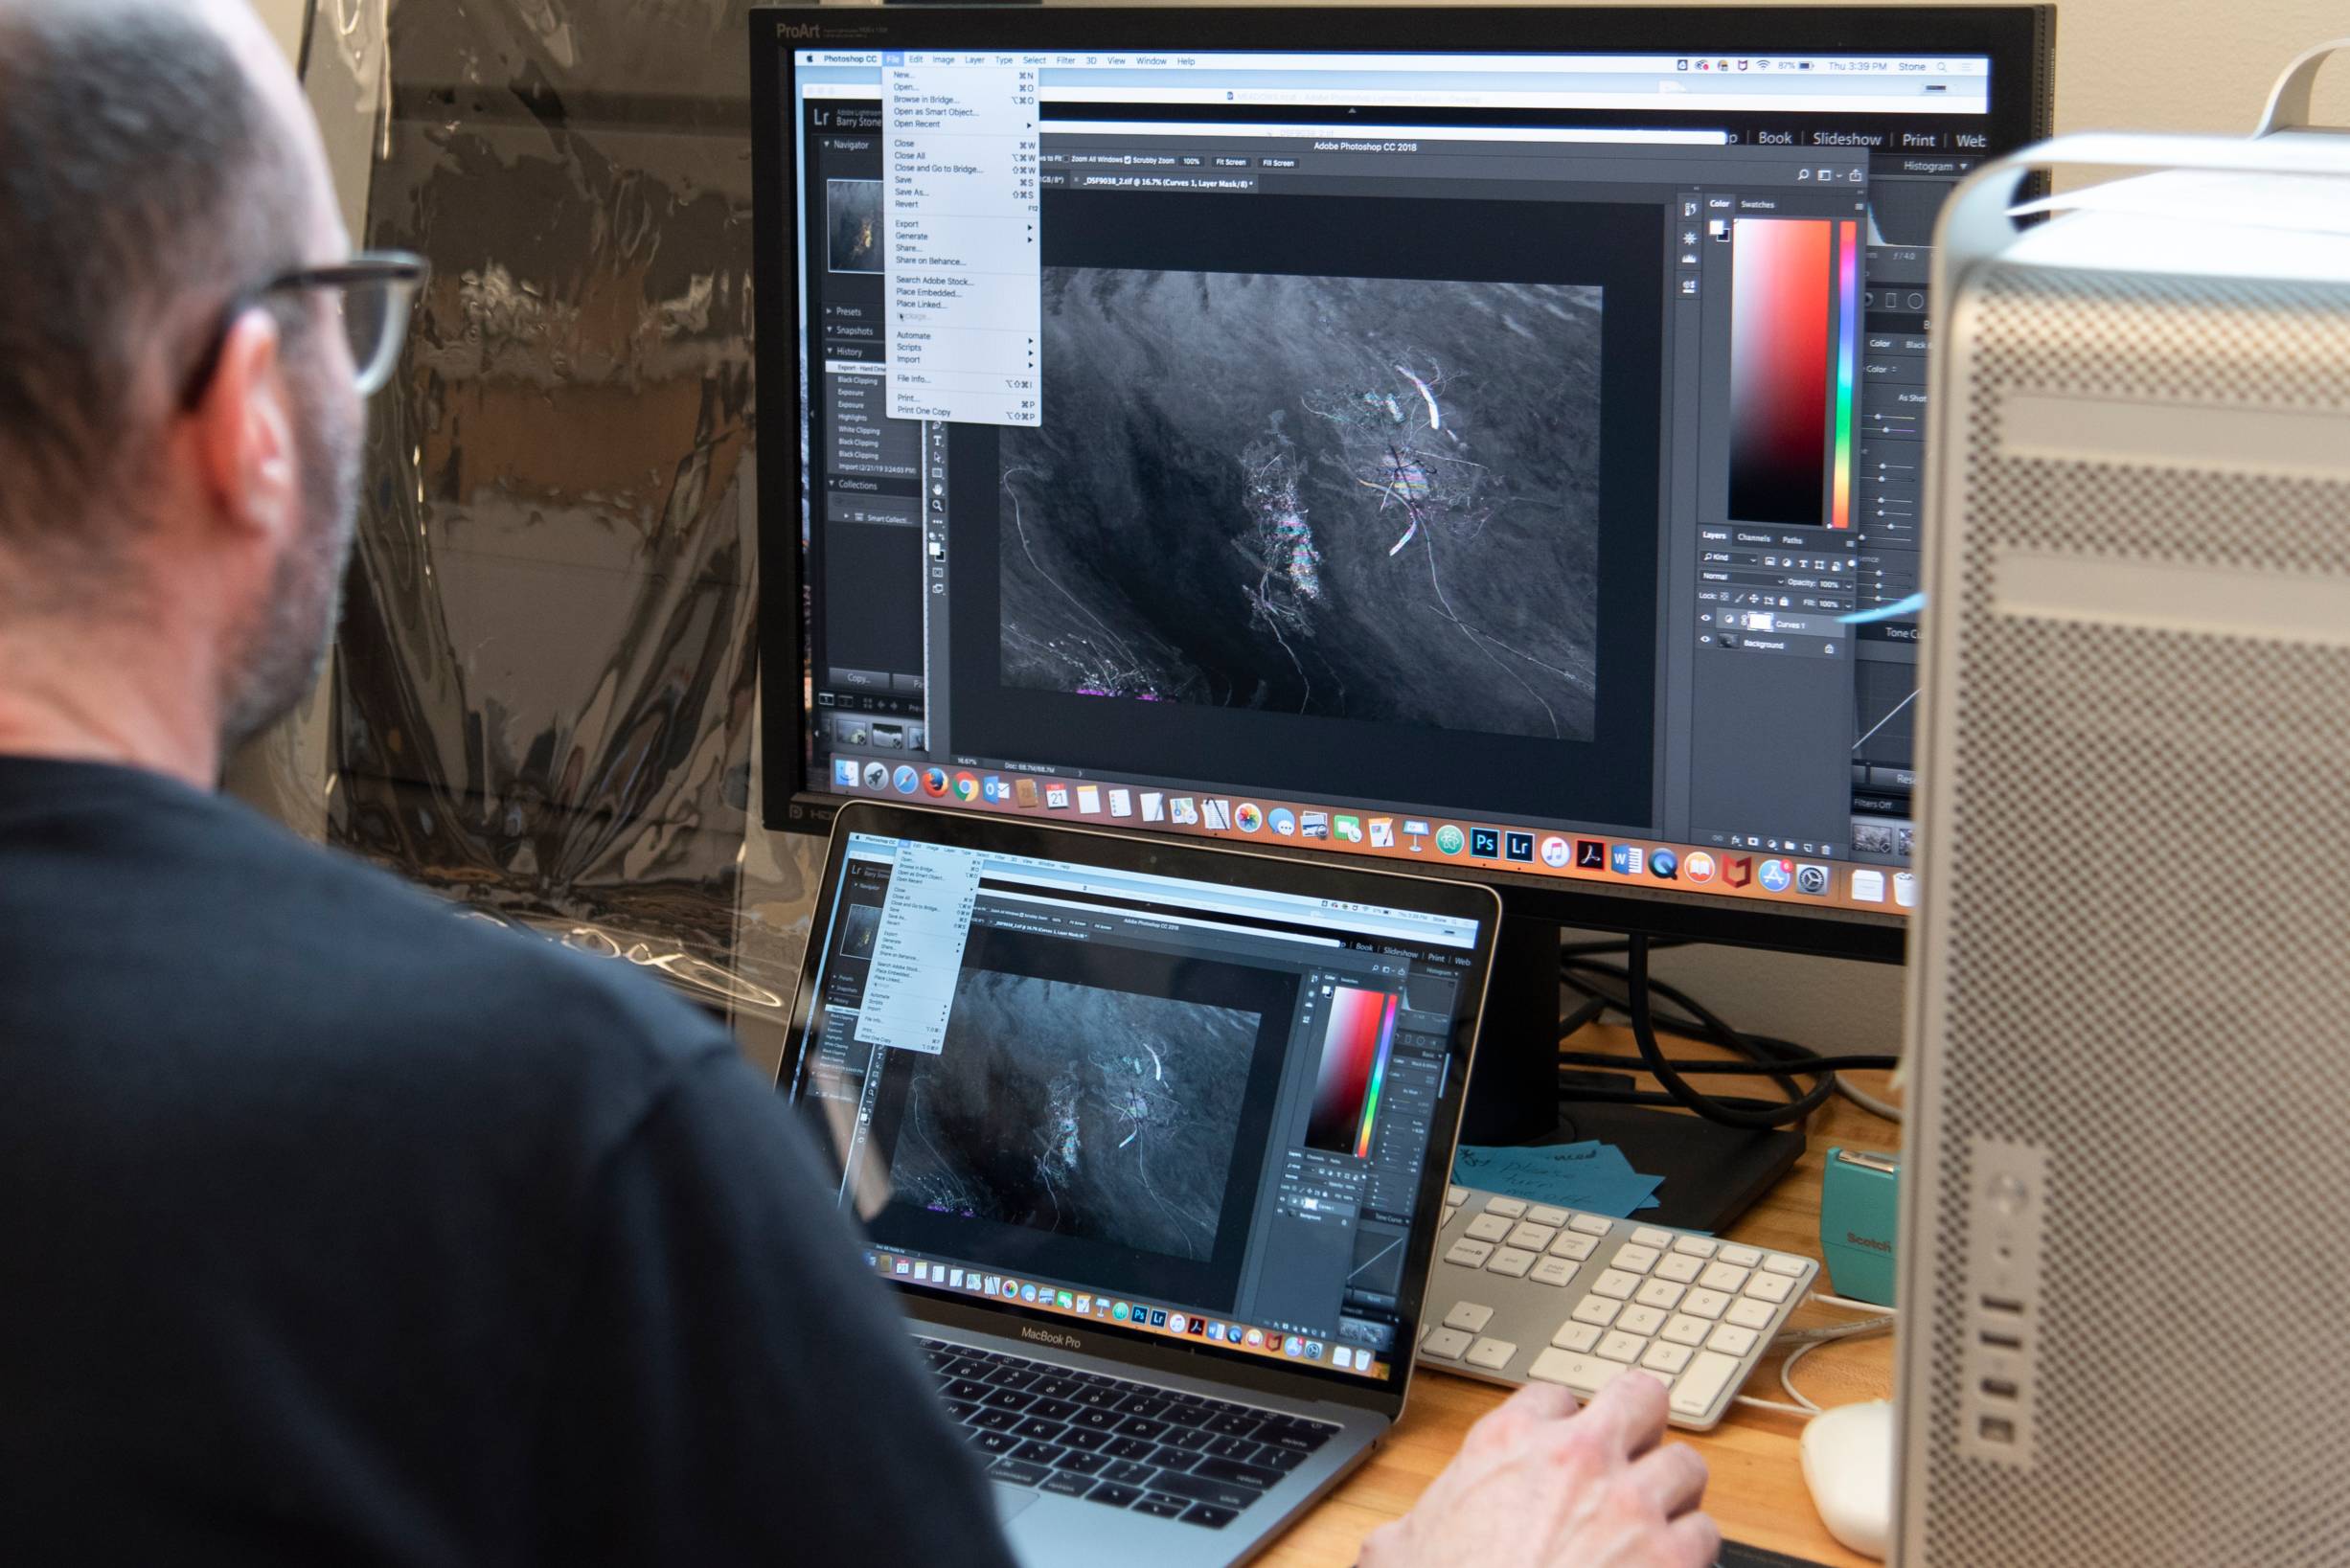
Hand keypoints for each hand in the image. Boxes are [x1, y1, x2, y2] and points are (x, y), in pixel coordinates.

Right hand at [1359, 1376, 1717, 1567]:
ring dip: (1672, 1494)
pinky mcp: (1672, 1556)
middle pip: (1640, 1397)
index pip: (1553, 1396)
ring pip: (1685, 1465)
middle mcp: (1577, 1458)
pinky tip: (1667, 1566)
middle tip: (1631, 1457)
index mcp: (1508, 1444)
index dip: (1559, 1424)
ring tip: (1655, 1522)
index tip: (1560, 1450)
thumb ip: (1411, 1528)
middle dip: (1639, 1425)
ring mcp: (1631, 1505)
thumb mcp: (1398, 1550)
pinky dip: (1690, 1551)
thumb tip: (1398, 1543)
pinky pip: (1705, 1532)